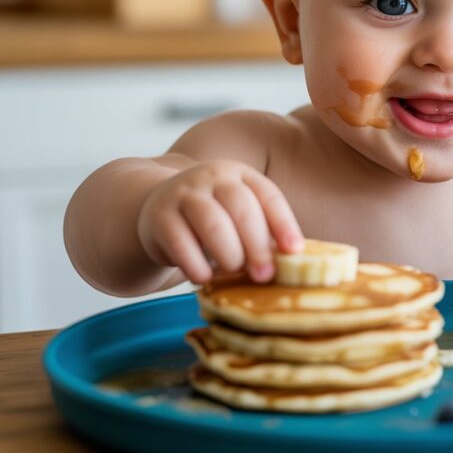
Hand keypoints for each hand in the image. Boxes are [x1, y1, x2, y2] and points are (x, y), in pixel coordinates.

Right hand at [137, 160, 302, 283]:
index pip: (268, 196)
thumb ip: (262, 235)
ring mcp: (184, 192)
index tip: (294, 251)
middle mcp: (213, 177)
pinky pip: (180, 242)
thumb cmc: (212, 220)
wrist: (158, 208)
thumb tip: (291, 266)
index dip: (284, 224)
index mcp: (241, 175)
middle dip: (257, 245)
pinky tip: (204, 277)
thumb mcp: (238, 217)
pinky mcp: (159, 215)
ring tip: (234, 271)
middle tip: (264, 275)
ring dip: (229, 254)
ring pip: (212, 222)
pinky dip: (196, 264)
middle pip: (241, 208)